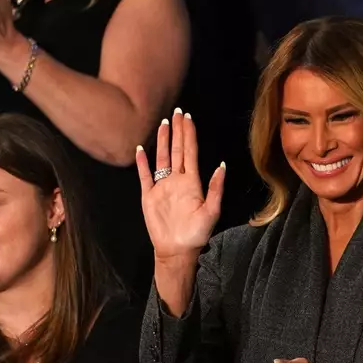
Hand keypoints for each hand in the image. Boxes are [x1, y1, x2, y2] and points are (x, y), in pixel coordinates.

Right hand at [136, 108, 225, 261]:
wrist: (177, 250)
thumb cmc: (197, 234)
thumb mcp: (212, 211)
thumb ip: (216, 188)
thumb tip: (221, 165)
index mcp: (192, 182)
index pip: (190, 152)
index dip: (189, 134)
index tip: (188, 117)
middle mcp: (177, 180)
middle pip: (176, 150)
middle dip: (177, 131)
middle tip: (176, 111)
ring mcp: (162, 187)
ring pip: (161, 158)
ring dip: (162, 141)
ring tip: (163, 124)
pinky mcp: (149, 196)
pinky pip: (145, 175)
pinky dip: (142, 162)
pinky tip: (141, 149)